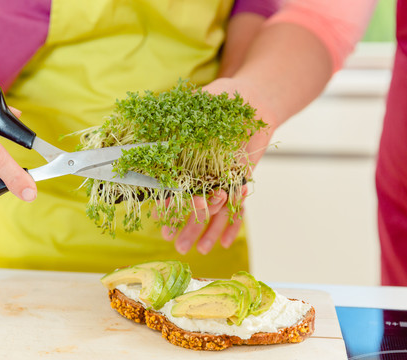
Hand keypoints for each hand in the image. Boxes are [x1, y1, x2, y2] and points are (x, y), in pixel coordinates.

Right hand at [161, 77, 275, 253]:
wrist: (255, 100)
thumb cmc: (223, 97)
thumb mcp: (199, 105)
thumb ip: (181, 119)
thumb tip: (151, 128)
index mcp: (186, 157)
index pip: (172, 184)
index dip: (166, 201)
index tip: (160, 215)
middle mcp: (202, 171)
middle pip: (192, 203)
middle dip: (184, 224)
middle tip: (175, 243)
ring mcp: (221, 177)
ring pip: (212, 210)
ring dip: (205, 230)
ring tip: (200, 250)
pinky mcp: (240, 180)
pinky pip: (237, 205)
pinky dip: (232, 223)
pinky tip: (226, 242)